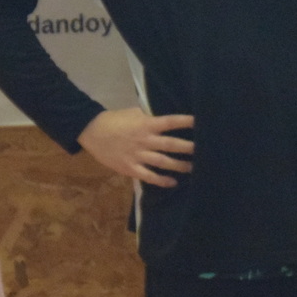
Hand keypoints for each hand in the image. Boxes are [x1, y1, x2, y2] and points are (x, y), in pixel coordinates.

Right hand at [76, 108, 193, 186]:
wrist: (92, 131)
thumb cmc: (114, 120)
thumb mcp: (133, 113)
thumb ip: (149, 118)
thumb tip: (165, 121)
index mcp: (146, 124)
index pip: (170, 122)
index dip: (185, 122)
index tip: (199, 122)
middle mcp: (144, 140)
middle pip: (170, 145)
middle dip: (188, 148)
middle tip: (203, 150)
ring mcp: (138, 155)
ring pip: (163, 162)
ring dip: (179, 165)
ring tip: (192, 168)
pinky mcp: (130, 168)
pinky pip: (149, 176)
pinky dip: (161, 180)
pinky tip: (173, 182)